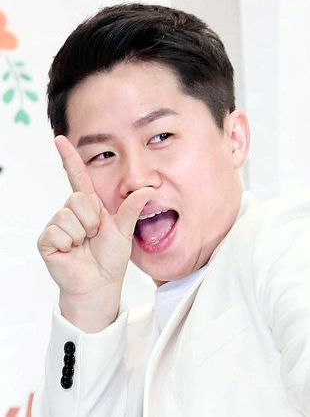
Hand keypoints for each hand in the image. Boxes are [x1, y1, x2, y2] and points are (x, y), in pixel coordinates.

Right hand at [37, 136, 153, 330]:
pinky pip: (58, 232)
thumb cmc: (110, 257)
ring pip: (69, 215)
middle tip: (95, 235)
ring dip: (82, 233)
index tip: (61, 138)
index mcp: (90, 206)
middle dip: (92, 219)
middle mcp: (72, 211)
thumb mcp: (125, 230)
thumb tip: (149, 190)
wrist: (100, 283)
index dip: (70, 158)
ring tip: (85, 244)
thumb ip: (132, 209)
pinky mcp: (48, 240)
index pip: (78, 177)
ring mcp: (59, 225)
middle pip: (79, 198)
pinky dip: (70, 243)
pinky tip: (72, 251)